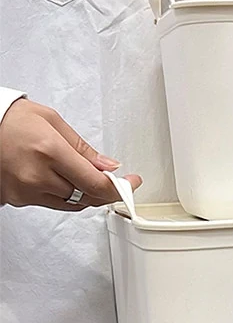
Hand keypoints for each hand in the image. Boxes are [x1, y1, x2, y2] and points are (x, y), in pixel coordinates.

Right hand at [0, 99, 141, 209]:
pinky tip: (56, 178)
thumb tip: (109, 166)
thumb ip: (83, 149)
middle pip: (86, 196)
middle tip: (110, 178)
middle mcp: (36, 176)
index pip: (95, 183)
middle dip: (102, 188)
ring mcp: (24, 191)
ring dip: (82, 192)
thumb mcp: (53, 122)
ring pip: (70, 203)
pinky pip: (50, 203)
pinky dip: (60, 194)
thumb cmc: (11, 119)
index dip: (119, 188)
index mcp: (49, 152)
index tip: (131, 184)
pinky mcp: (15, 200)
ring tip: (76, 172)